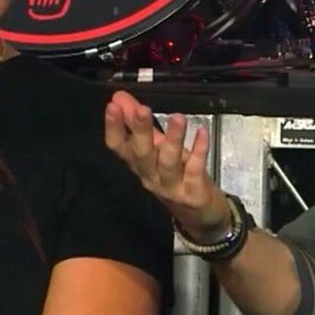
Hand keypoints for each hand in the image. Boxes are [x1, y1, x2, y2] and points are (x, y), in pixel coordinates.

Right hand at [104, 91, 229, 242]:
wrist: (201, 217)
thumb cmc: (175, 177)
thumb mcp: (155, 150)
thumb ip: (137, 123)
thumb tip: (119, 96)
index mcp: (137, 164)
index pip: (118, 147)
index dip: (113, 128)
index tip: (113, 105)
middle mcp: (149, 176)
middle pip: (140, 154)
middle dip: (140, 131)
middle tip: (142, 108)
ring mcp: (171, 187)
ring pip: (168, 162)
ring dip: (173, 139)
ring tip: (178, 117)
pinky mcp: (193, 193)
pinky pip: (195, 169)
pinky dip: (199, 151)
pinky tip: (202, 132)